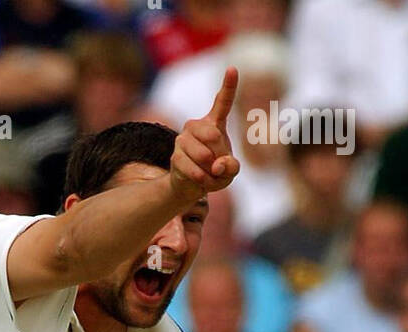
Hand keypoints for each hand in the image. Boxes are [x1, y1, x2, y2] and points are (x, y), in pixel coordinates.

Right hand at [170, 68, 240, 203]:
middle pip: (213, 135)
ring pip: (203, 154)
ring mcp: (183, 139)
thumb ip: (232, 167)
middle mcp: (196, 125)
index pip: (223, 101)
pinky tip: (201, 179)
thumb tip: (218, 165)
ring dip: (210, 171)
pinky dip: (202, 178)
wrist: (190, 186)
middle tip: (218, 166)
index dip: (228, 86)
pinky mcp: (175, 155)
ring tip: (209, 174)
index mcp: (214, 123)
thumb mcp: (230, 171)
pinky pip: (192, 168)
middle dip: (220, 156)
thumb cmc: (214, 172)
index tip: (232, 69)